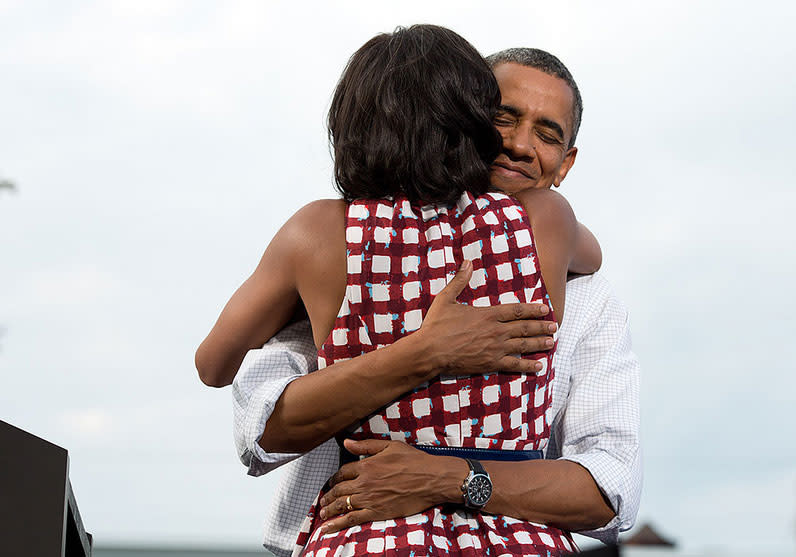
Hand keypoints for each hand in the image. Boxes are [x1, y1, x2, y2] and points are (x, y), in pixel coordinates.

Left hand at [317, 439, 465, 533]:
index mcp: (367, 465)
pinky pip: (353, 519)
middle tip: (323, 500)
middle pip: (339, 490)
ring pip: (342, 505)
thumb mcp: (389, 446)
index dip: (335, 478)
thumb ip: (365, 446)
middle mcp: (365, 482)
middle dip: (328, 496)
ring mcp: (370, 499)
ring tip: (323, 513)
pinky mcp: (377, 512)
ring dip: (329, 509)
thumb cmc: (414, 461)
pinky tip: (329, 528)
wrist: (431, 478)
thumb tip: (347, 442)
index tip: (332, 482)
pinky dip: (338, 524)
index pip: (343, 472)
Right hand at [417, 260, 556, 374]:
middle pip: (525, 327)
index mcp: (488, 314)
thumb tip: (467, 262)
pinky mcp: (490, 363)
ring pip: (523, 345)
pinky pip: (514, 365)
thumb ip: (459, 280)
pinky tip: (538, 366)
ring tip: (551, 342)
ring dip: (539, 343)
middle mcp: (496, 331)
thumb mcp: (446, 299)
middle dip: (541, 326)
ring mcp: (495, 348)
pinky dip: (527, 365)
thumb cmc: (436, 325)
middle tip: (555, 326)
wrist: (430, 352)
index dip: (533, 309)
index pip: (517, 310)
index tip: (545, 309)